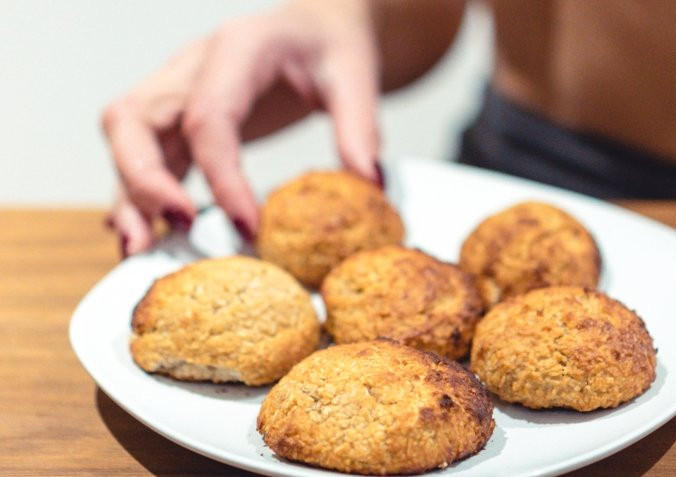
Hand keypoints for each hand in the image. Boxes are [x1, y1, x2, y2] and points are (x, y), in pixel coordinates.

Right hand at [101, 0, 380, 255]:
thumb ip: (360, 126)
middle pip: (134, 119)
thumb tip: (368, 182)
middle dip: (144, 180)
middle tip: (179, 229)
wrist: (314, 27)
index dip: (222, 176)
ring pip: (125, 138)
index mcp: (238, 49)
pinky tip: (149, 234)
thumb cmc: (328, 45)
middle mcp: (192, 66)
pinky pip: (141, 154)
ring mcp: (176, 90)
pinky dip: (139, 194)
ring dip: (130, 194)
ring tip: (144, 249)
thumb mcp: (355, 75)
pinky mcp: (176, 117)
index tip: (249, 226)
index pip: (210, 116)